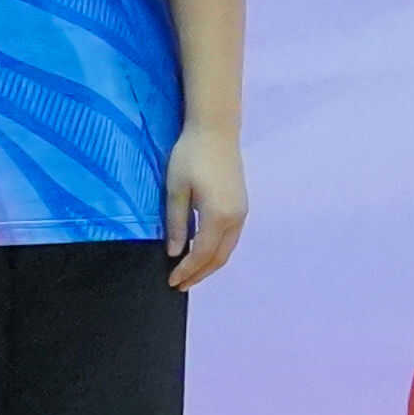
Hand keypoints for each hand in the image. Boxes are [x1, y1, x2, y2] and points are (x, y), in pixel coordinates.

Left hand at [162, 127, 249, 292]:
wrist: (216, 129)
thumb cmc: (190, 155)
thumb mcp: (175, 190)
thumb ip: (176, 223)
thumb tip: (174, 252)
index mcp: (218, 216)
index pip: (201, 254)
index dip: (186, 271)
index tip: (172, 281)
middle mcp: (235, 218)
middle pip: (218, 258)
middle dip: (199, 274)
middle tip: (180, 285)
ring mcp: (242, 212)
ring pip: (227, 249)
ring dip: (209, 265)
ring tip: (190, 274)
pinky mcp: (241, 205)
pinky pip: (231, 238)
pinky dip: (217, 251)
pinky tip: (203, 252)